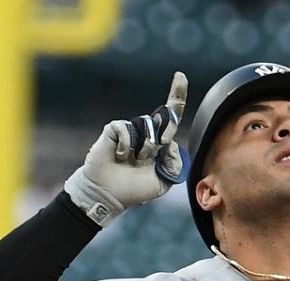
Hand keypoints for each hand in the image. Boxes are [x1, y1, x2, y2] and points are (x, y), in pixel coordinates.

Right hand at [65, 71, 187, 225]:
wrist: (109, 195)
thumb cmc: (135, 190)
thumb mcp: (164, 182)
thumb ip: (175, 164)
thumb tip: (171, 143)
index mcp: (160, 144)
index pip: (172, 117)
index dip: (177, 96)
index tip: (180, 75)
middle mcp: (147, 134)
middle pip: (164, 118)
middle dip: (164, 131)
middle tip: (150, 155)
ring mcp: (130, 131)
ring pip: (147, 126)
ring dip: (143, 149)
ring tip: (133, 162)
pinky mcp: (114, 130)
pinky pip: (126, 129)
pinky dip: (126, 146)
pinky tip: (120, 156)